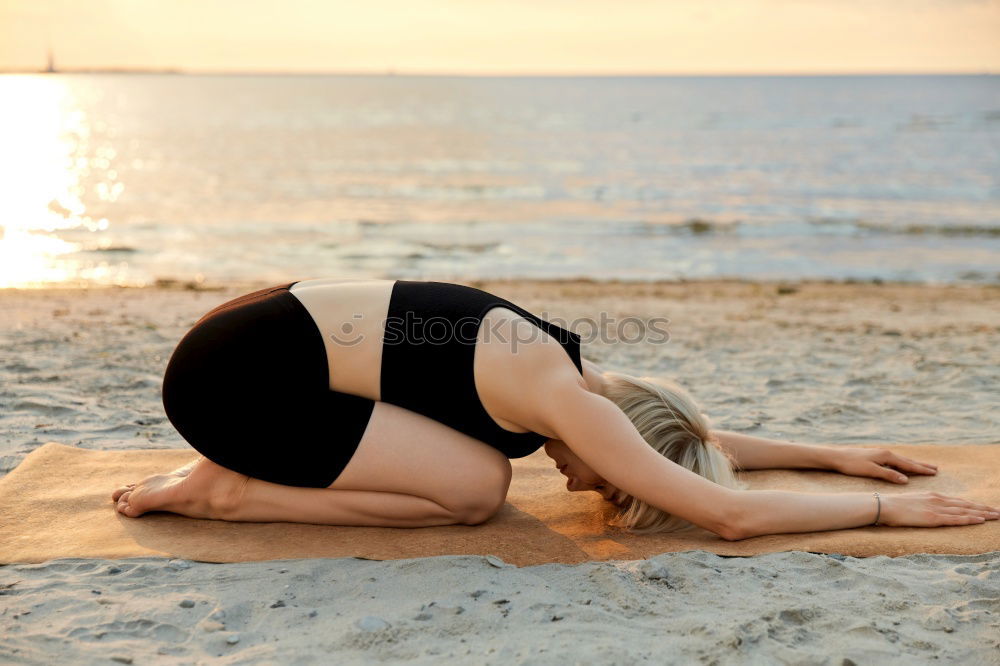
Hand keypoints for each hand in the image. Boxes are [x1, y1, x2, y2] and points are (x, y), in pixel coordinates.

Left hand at [828, 446, 937, 483]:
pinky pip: (893, 460)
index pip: (908, 464)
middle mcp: (885, 453)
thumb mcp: (871, 471)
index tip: (934, 472)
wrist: (836, 457)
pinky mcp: (874, 456)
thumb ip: (888, 475)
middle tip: (935, 469)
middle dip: (921, 465)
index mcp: (886, 456)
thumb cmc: (852, 465)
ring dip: (913, 464)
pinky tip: (902, 466)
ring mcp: (880, 453)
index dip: (921, 469)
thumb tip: (906, 480)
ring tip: (923, 467)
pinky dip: (902, 464)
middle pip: (907, 460)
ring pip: (900, 460)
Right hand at [880, 491, 998, 526]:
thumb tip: (930, 511)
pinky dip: (970, 519)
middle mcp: (938, 500)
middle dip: (985, 508)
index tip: (988, 508)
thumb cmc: (893, 505)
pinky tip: (981, 520)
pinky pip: (955, 519)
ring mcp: (936, 508)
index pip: (960, 501)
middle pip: (966, 505)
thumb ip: (925, 505)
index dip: (976, 505)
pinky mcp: (933, 518)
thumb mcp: (913, 502)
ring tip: (997, 516)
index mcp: (933, 496)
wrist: (882, 505)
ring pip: (965, 511)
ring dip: (983, 514)